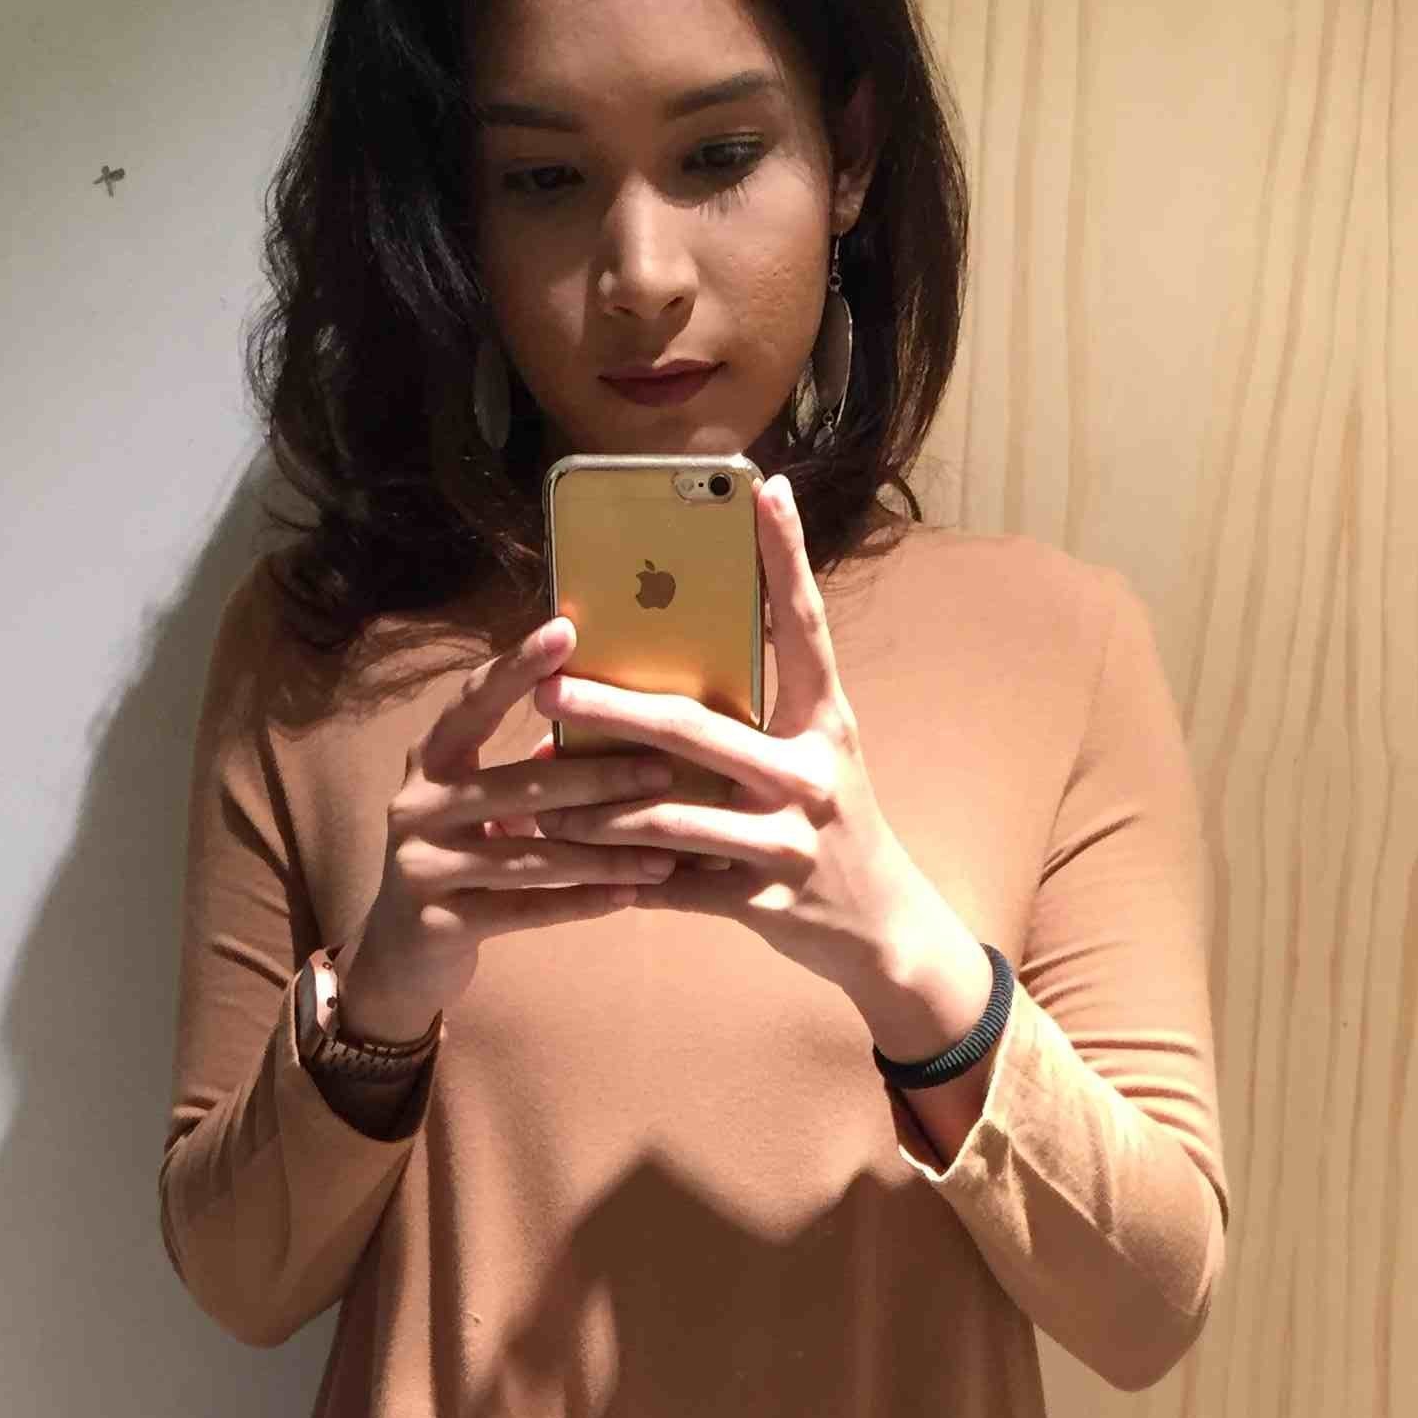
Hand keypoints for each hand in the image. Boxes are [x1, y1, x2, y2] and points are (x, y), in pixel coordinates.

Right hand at [348, 616, 686, 1029]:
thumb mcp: (477, 808)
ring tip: (663, 854)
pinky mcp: (439, 922)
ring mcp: (422, 865)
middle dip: (596, 778)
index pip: (473, 702)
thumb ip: (522, 771)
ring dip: (603, 854)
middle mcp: (416, 805)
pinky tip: (630, 897)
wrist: (400, 956)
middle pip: (518, 785)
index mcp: (428, 762)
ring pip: (529, 856)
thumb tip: (603, 722)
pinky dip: (581, 903)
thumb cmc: (456, 862)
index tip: (567, 631)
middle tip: (663, 770)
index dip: (517, 667)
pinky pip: (525, 910)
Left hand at [530, 471, 947, 1010]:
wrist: (883, 930)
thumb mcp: (816, 759)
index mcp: (826, 722)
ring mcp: (788, 841)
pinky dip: (618, 876)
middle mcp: (810, 773)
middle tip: (547, 686)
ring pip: (667, 817)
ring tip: (535, 795)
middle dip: (611, 706)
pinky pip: (670, 885)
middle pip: (695, 728)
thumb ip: (757, 719)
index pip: (806, 625)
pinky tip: (575, 865)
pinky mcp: (762, 901)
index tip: (764, 487)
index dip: (787, 556)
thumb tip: (660, 679)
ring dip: (592, 808)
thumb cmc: (835, 828)